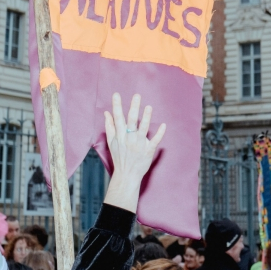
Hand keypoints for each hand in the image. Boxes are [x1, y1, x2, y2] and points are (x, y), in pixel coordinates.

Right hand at [104, 93, 165, 212]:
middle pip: (131, 121)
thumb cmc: (119, 157)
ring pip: (143, 129)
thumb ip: (109, 126)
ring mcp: (139, 144)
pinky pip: (155, 141)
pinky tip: (163, 125)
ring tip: (148, 107)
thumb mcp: (111, 142)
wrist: (126, 175)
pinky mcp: (148, 151)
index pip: (117, 118)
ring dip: (146, 118)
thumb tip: (106, 112)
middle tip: (136, 95)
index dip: (116, 106)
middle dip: (133, 108)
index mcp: (120, 135)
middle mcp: (129, 138)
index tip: (116, 94)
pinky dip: (160, 133)